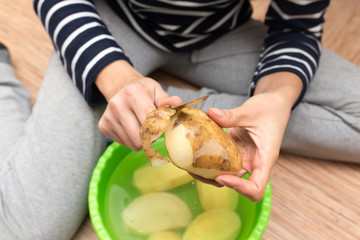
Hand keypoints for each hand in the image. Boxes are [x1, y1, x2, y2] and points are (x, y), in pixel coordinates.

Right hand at [96, 60, 181, 149]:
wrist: (121, 88)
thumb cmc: (143, 91)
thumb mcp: (156, 91)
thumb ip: (166, 100)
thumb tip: (177, 102)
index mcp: (133, 93)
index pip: (149, 122)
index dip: (159, 129)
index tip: (162, 128)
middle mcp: (117, 104)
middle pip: (139, 137)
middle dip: (150, 138)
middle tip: (153, 130)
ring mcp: (108, 116)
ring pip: (132, 143)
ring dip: (141, 140)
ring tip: (141, 126)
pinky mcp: (103, 126)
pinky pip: (124, 143)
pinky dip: (131, 139)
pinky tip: (131, 127)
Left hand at [205, 72, 302, 200]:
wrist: (273, 104)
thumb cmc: (269, 109)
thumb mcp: (251, 111)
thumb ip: (232, 115)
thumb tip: (212, 113)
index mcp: (264, 159)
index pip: (256, 188)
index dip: (239, 188)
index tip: (221, 177)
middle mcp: (254, 163)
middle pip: (237, 185)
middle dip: (216, 181)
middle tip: (196, 171)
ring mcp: (244, 158)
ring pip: (227, 174)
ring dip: (210, 172)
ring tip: (191, 164)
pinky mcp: (235, 151)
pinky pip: (222, 160)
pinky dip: (209, 159)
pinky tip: (196, 152)